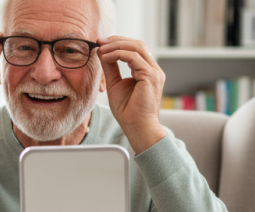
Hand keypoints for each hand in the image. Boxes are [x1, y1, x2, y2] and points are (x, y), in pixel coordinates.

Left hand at [97, 36, 166, 153]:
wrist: (137, 127)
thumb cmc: (127, 111)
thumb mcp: (115, 84)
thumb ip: (110, 67)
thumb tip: (101, 51)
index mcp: (147, 71)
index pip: (135, 49)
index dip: (118, 43)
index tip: (101, 43)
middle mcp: (153, 69)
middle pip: (137, 44)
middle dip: (116, 40)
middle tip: (99, 41)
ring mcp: (154, 72)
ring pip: (136, 47)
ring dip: (116, 45)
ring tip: (101, 48)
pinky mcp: (150, 76)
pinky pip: (133, 57)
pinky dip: (118, 54)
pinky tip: (106, 57)